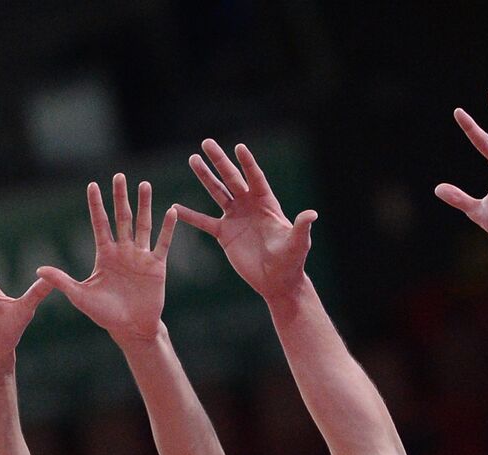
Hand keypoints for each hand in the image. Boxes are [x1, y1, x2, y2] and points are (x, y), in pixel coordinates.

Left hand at [37, 174, 176, 343]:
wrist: (131, 329)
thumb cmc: (105, 314)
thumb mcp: (80, 296)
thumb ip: (62, 281)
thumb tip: (38, 270)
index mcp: (104, 255)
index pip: (99, 224)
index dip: (96, 205)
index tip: (92, 185)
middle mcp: (123, 251)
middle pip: (122, 218)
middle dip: (120, 197)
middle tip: (120, 175)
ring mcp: (140, 257)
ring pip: (142, 225)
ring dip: (145, 205)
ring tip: (145, 185)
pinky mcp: (156, 266)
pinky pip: (163, 243)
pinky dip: (168, 228)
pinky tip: (171, 211)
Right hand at [175, 140, 316, 303]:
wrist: (276, 280)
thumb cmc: (291, 261)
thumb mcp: (298, 243)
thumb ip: (301, 227)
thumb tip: (312, 214)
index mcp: (267, 203)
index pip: (256, 178)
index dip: (248, 163)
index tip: (239, 147)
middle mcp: (249, 205)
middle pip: (232, 178)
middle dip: (220, 161)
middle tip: (207, 142)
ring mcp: (235, 218)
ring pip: (217, 192)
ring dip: (205, 177)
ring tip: (193, 159)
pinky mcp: (224, 234)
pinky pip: (204, 222)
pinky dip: (190, 216)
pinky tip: (175, 207)